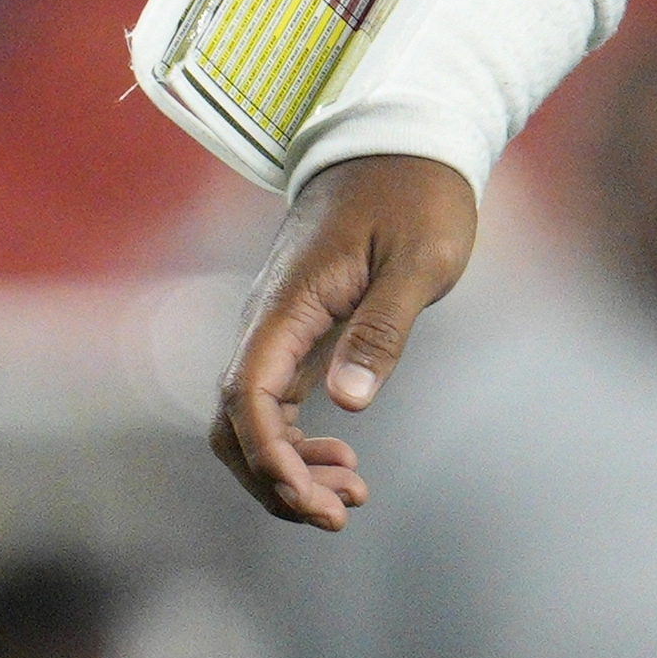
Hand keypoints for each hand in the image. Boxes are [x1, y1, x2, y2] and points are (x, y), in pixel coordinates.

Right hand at [211, 153, 477, 530]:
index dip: (268, 458)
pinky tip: (343, 464)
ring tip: (352, 500)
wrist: (406, 140)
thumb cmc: (420, 193)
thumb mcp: (421, 258)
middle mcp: (268, 320)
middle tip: (339, 517)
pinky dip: (299, 443)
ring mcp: (279, 328)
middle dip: (274, 481)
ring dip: (288, 469)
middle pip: (236, 424)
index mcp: (288, 302)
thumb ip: (382, 327)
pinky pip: (277, 403)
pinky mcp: (299, 333)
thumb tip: (348, 406)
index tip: (310, 500)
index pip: (248, 397)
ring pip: (254, 420)